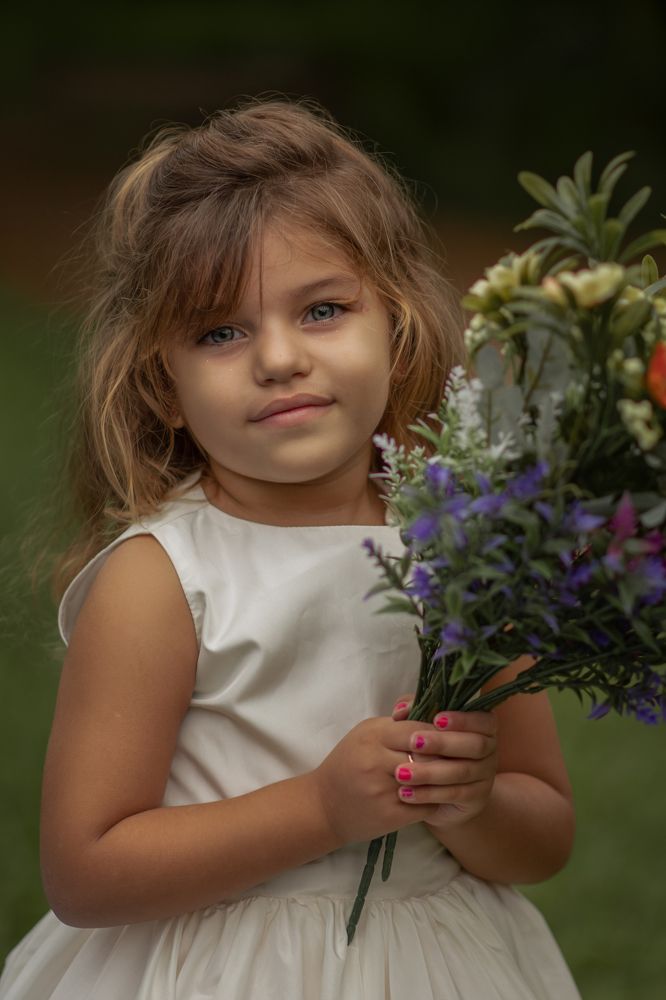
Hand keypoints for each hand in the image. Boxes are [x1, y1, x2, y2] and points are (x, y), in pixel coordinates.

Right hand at [311, 716, 443, 844]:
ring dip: (444, 781)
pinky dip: (435, 801)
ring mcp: (383, 790)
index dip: (438, 734)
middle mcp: (376, 761)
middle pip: (427, 756)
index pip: (418, 730)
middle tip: (458, 758)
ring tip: (451, 777)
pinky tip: (436, 797)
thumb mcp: (366, 735)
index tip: (449, 738)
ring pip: (430, 782)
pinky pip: (427, 806)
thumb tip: (432, 721)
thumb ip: (396, 726)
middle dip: (445, 757)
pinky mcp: (390, 815)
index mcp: (372, 736)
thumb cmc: (348, 764)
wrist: (324, 806)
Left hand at [391, 694, 497, 830]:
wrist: (448, 789)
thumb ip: (416, 711)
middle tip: (414, 742)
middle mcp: (489, 749)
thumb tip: (400, 711)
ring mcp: (486, 775)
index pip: (483, 719)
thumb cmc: (435, 748)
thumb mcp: (426, 725)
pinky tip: (407, 793)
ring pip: (461, 772)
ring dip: (430, 772)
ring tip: (402, 773)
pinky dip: (429, 794)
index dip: (463, 719)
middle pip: (474, 745)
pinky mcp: (478, 797)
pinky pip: (454, 794)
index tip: (436, 720)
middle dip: (442, 742)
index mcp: (483, 726)